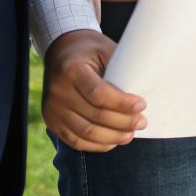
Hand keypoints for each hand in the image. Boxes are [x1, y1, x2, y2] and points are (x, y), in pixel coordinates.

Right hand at [42, 29, 145, 151]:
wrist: (61, 51)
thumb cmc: (90, 50)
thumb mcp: (106, 49)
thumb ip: (120, 70)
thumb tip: (143, 93)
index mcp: (72, 70)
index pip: (98, 94)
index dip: (122, 103)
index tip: (142, 105)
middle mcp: (58, 91)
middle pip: (94, 116)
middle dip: (123, 123)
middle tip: (142, 122)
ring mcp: (52, 109)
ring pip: (86, 133)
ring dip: (112, 137)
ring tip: (130, 134)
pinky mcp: (51, 121)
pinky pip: (75, 141)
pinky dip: (96, 145)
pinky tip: (113, 141)